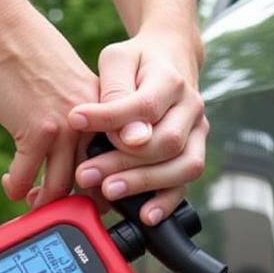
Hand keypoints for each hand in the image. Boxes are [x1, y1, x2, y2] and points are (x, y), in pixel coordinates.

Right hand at [0, 8, 99, 208]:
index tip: (96, 197)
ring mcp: (66, 128)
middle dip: (80, 201)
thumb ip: (85, 114)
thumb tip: (82, 147)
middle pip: (95, 177)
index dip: (108, 183)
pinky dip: (18, 186)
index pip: (117, 157)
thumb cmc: (31, 54)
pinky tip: (13, 187)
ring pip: (63, 183)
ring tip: (36, 203)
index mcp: (105, 109)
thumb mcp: (73, 82)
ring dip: (47, 201)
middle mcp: (93, 121)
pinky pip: (29, 174)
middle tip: (67, 210)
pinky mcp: (36, 130)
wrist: (0, 30)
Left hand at [68, 30, 206, 224]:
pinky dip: (166, 202)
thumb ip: (116, 91)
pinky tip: (145, 214)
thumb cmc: (137, 62)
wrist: (170, 58)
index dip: (111, 119)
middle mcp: (191, 108)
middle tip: (86, 173)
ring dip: (144, 183)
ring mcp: (198, 134)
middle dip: (123, 162)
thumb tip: (128, 136)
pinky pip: (186, 183)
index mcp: (172, 80)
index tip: (75, 120)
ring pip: (182, 167)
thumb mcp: (118, 59)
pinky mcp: (194, 154)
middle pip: (166, 142)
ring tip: (109, 192)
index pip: (144, 106)